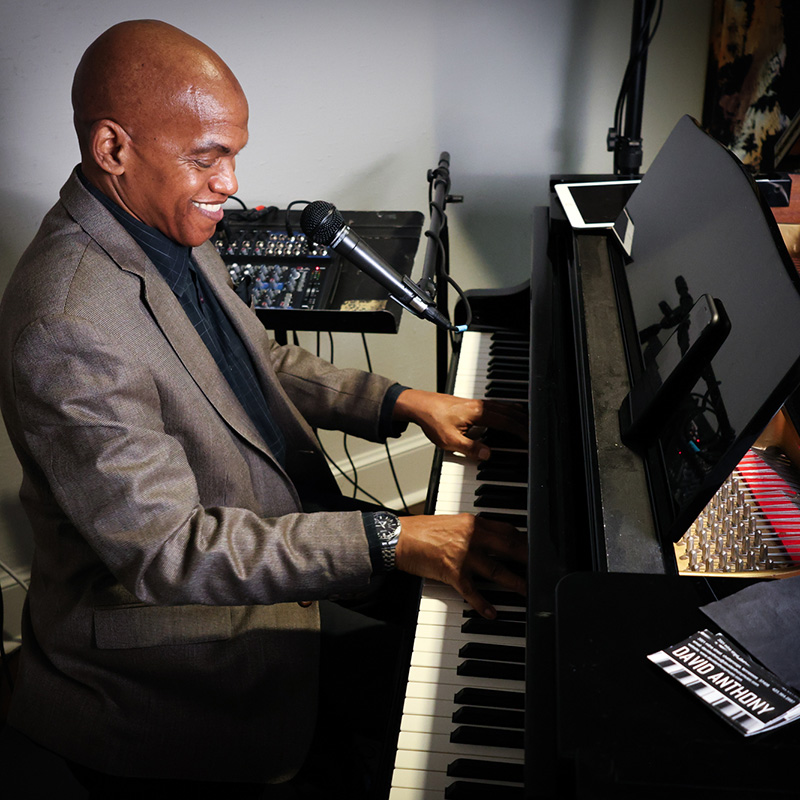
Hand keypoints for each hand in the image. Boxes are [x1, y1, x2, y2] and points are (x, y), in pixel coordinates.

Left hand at [393, 389, 526, 460]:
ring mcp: (477, 403)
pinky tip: (511, 412)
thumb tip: (488, 455)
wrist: (419, 405)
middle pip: (510, 413)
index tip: (530, 440)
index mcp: (477, 413)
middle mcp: (480, 405)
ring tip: (530, 424)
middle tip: (536, 434)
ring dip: (518, 415)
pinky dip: (509, 410)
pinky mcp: (473, 404)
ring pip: (505, 407)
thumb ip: (470, 448)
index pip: (506, 422)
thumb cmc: (432, 420)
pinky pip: (497, 406)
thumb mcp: (449, 440)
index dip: (520, 431)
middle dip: (524, 423)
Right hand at [395, 513, 526, 617]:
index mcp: (473, 522)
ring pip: (497, 570)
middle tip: (541, 569)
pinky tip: (493, 613)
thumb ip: (473, 529)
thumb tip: (492, 538)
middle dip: (528, 559)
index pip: (507, 530)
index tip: (532, 549)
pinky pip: (473, 592)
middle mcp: (472, 536)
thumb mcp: (452, 523)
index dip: (523, 540)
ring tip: (527, 591)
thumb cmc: (422, 531)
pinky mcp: (453, 573)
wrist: (399, 539)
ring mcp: (464, 555)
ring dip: (515, 583)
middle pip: (509, 548)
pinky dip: (484, 604)